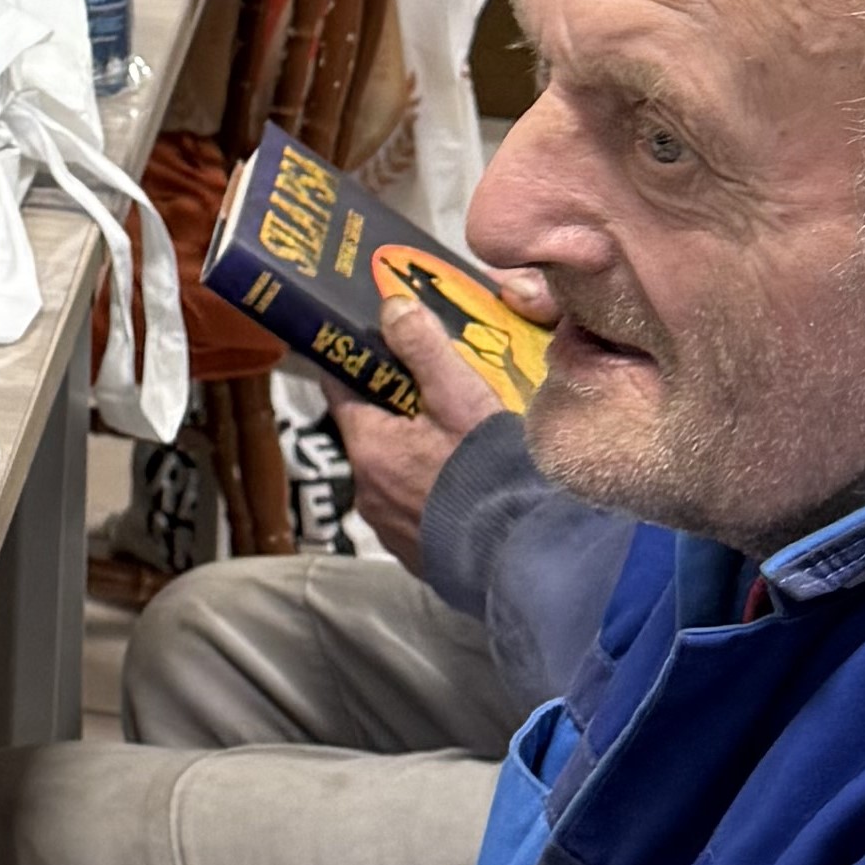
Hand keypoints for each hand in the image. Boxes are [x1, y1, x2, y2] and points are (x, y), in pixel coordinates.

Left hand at [328, 280, 519, 560]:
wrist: (523, 557)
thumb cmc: (487, 472)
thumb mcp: (459, 397)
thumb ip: (423, 348)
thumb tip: (391, 307)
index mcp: (368, 447)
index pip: (340, 389)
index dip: (357, 362)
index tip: (375, 345)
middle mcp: (366, 491)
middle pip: (371, 432)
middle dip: (397, 411)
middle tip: (437, 394)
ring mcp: (389, 527)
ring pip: (393, 473)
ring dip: (415, 456)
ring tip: (459, 442)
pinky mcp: (417, 554)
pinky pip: (414, 510)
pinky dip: (432, 494)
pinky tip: (467, 487)